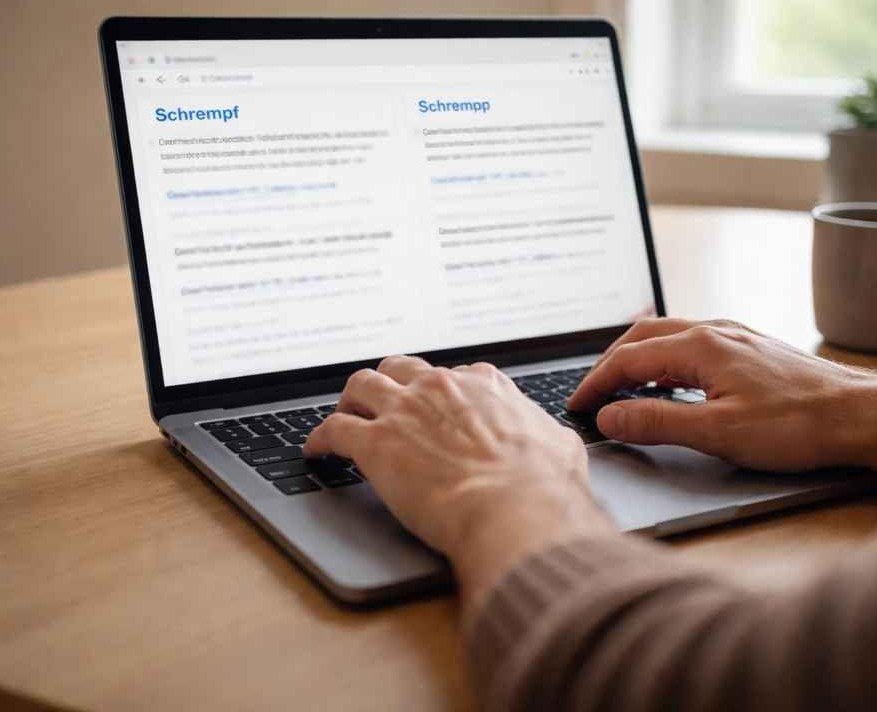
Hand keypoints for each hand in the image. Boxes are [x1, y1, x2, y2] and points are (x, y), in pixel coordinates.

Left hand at [303, 356, 615, 604]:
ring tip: (345, 415)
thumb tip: (552, 441)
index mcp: (484, 386)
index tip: (434, 409)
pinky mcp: (375, 443)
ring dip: (351, 400)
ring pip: (360, 385)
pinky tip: (316, 451)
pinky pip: (333, 429)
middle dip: (390, 383)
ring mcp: (404, 411)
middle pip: (400, 368)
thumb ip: (546, 435)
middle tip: (383, 404)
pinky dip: (320, 438)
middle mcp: (440, 387)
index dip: (439, 394)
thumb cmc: (543, 486)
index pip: (452, 376)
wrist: (515, 509)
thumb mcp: (560, 447)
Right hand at [569, 319, 876, 474]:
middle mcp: (714, 331)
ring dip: (636, 358)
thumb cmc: (798, 424)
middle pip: (641, 337)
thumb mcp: (718, 432)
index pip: (627, 359)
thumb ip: (657, 423)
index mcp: (699, 346)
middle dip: (608, 364)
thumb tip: (609, 417)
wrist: (861, 414)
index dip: (595, 383)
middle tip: (589, 393)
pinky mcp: (749, 348)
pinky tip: (668, 381)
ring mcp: (733, 336)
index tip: (577, 404)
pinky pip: (691, 343)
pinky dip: (664, 359)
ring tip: (619, 386)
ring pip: (667, 336)